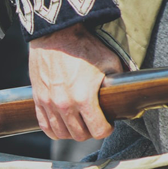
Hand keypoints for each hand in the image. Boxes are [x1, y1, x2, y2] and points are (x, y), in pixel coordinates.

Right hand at [29, 23, 122, 140]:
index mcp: (84, 98)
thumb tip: (130, 91)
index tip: (108, 123)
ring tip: (78, 123)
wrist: (54, 33)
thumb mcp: (108, 60)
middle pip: (79, 135)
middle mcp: (64, 105)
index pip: (97, 131)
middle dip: (90, 131)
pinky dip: (53, 129)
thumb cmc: (82, 45)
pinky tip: (61, 124)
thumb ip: (119, 79)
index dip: (106, 129)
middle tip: (94, 122)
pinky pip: (44, 125)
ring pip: (61, 133)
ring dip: (72, 132)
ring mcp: (48, 103)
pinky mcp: (37, 99)